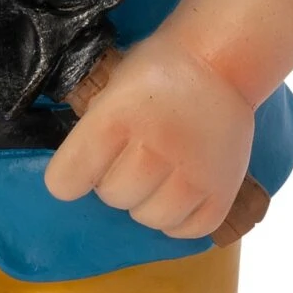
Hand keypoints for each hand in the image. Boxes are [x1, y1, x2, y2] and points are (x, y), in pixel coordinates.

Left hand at [45, 37, 253, 237]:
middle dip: (114, 181)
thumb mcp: (113, 86)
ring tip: (156, 176)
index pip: (68, 179)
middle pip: (113, 197)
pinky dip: (179, 219)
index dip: (68, 177)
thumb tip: (83, 173)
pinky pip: (189, 230)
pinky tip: (179, 193)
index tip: (78, 170)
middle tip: (131, 158)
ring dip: (146, 203)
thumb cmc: (159, 71)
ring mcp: (194, 173)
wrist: (220, 62)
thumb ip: (95, 128)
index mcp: (117, 118)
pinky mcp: (224, 190)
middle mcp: (156, 148)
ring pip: (150, 218)